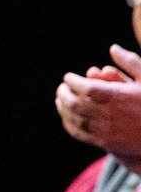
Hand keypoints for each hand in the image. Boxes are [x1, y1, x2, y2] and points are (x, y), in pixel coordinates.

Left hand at [55, 44, 140, 170]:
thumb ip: (130, 62)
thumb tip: (113, 48)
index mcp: (119, 97)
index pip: (87, 88)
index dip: (73, 81)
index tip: (69, 77)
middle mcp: (110, 114)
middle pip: (75, 103)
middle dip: (64, 93)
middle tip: (62, 88)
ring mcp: (107, 130)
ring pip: (75, 119)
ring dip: (63, 108)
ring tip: (61, 100)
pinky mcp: (105, 142)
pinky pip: (80, 134)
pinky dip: (69, 124)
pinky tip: (67, 116)